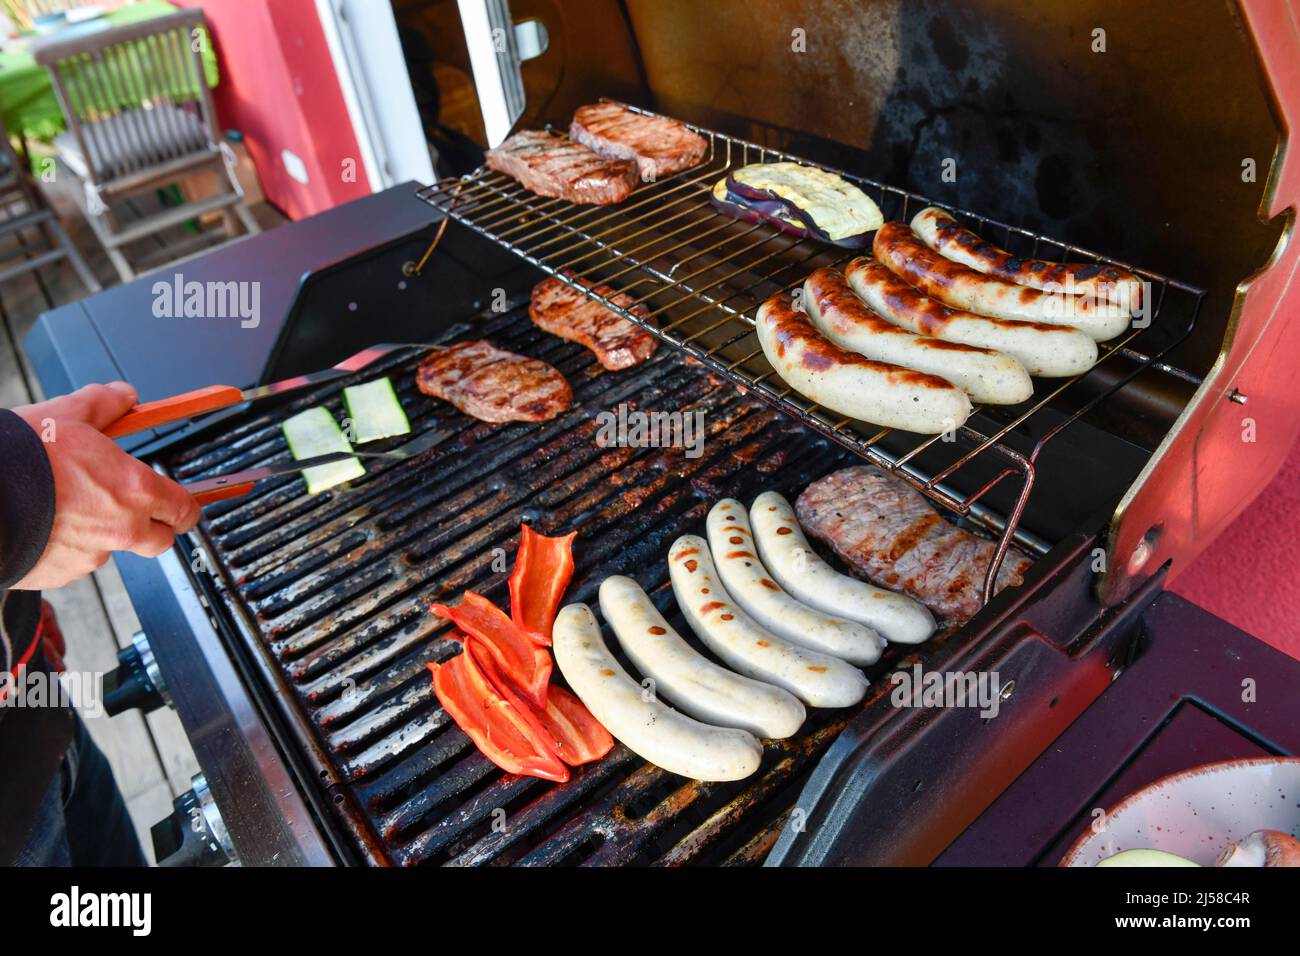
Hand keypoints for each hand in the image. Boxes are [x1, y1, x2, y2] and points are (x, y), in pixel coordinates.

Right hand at [10, 382, 199, 589]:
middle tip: (131, 507)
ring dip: (101, 534)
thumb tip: (123, 395)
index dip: (183, 506)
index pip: (185, 509)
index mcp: (134, 490)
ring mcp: (91, 557)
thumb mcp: (65, 415)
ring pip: (112, 550)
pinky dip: (65, 548)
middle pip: (160, 541)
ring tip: (67, 507)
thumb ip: (103, 405)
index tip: (180, 503)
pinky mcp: (60, 575)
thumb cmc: (18, 460)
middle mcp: (122, 529)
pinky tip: (43, 525)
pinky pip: (74, 563)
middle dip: (153, 526)